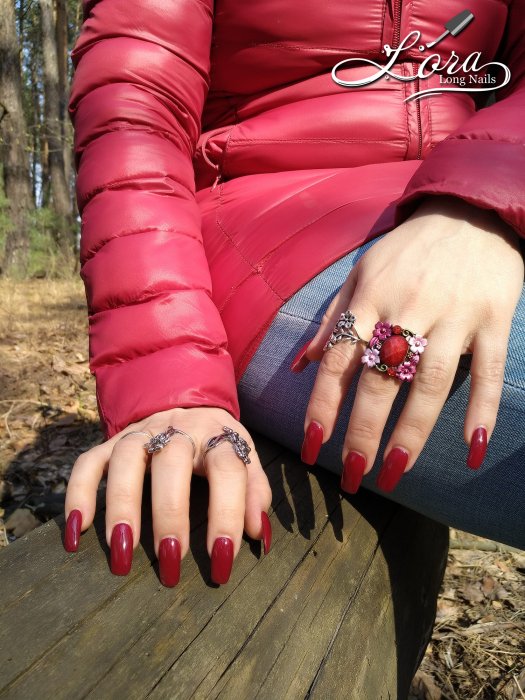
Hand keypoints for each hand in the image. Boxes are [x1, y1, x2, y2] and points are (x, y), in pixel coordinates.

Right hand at [63, 406, 271, 585]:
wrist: (185, 401)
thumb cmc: (217, 443)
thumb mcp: (246, 457)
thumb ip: (255, 491)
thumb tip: (257, 534)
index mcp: (217, 435)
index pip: (227, 469)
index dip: (227, 512)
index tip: (222, 559)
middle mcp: (177, 429)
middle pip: (172, 462)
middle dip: (170, 514)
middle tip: (170, 562)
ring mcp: (140, 434)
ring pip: (126, 459)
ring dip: (123, 506)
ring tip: (121, 553)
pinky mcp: (110, 441)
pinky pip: (87, 462)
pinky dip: (78, 493)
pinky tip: (78, 531)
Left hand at [291, 195, 523, 491]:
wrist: (469, 212)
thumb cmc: (407, 250)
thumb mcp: (360, 273)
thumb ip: (331, 318)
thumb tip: (301, 365)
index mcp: (370, 298)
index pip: (339, 361)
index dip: (323, 406)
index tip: (312, 447)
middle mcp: (408, 309)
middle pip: (381, 379)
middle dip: (363, 432)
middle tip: (351, 476)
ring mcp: (454, 316)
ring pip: (430, 383)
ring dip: (412, 432)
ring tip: (395, 474)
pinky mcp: (493, 320)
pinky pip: (487, 371)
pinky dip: (482, 410)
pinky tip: (470, 447)